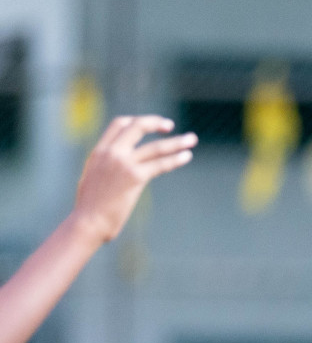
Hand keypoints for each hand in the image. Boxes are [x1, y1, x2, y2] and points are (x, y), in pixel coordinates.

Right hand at [70, 116, 196, 245]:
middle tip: (171, 125)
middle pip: (137, 126)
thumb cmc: (91, 206)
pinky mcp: (134, 177)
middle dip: (156, 122)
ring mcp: (123, 163)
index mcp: (99, 151)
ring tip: (192, 139)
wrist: (87, 222)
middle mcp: (110, 153)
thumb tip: (117, 168)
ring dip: (177, 142)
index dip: (137, 120)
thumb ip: (106, 166)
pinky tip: (187, 156)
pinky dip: (176, 159)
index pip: (119, 124)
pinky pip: (160, 164)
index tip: (151, 124)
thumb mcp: (94, 177)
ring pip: (155, 147)